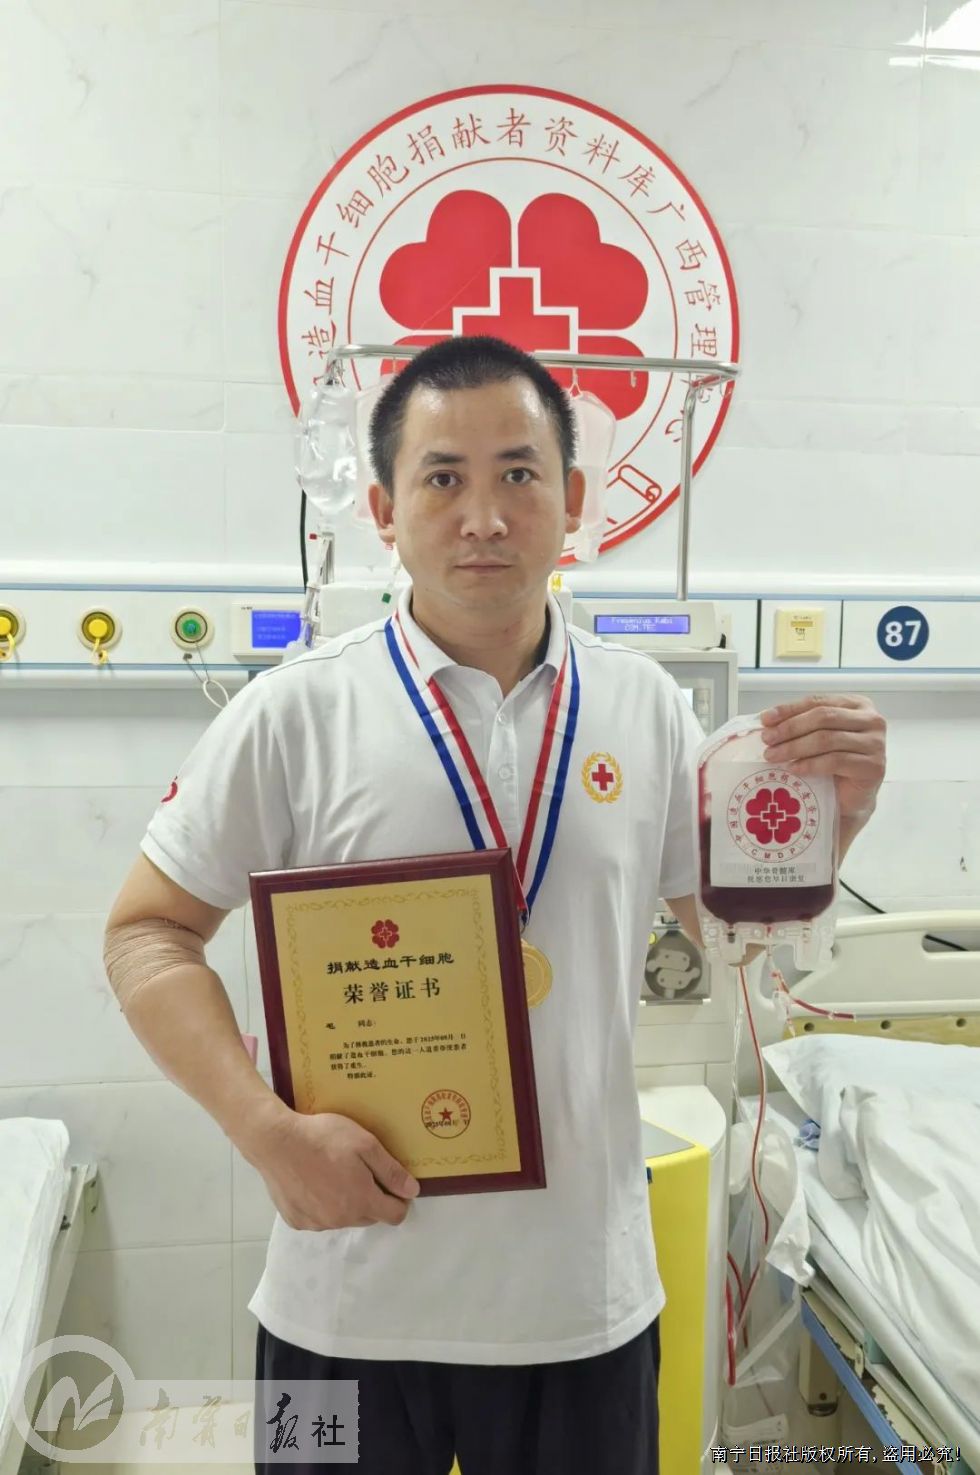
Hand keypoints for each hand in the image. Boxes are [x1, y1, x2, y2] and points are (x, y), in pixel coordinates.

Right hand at [237, 1102, 419, 1230]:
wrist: (275, 1142)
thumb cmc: (323, 1137)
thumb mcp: (365, 1144)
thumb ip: (390, 1171)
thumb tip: (412, 1192)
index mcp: (361, 1201)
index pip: (395, 1215)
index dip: (398, 1199)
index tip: (390, 1181)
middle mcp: (341, 1219)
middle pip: (370, 1216)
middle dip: (372, 1198)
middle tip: (359, 1170)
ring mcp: (317, 1223)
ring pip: (344, 1218)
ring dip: (346, 1202)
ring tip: (332, 1172)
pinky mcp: (297, 1221)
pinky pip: (320, 1218)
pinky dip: (322, 1205)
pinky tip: (313, 1181)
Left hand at [761, 694, 885, 826]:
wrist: (851, 798)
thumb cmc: (833, 765)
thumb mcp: (816, 737)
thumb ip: (801, 724)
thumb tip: (767, 719)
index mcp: (858, 705)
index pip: (818, 702)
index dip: (789, 709)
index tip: (765, 719)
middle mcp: (872, 720)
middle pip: (823, 718)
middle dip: (790, 728)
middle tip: (767, 739)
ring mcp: (876, 744)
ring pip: (827, 739)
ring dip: (794, 747)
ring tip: (773, 756)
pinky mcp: (873, 767)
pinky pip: (835, 761)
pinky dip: (810, 765)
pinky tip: (793, 769)